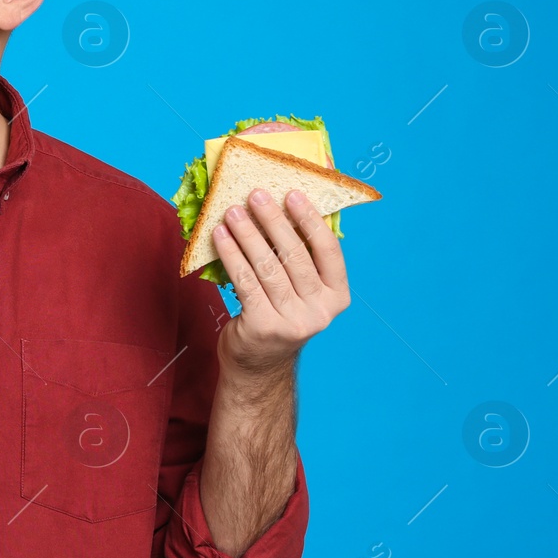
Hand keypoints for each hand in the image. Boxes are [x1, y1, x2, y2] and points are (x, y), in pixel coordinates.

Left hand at [210, 187, 350, 373]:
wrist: (258, 364)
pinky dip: (231, 255)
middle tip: (256, 195)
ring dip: (248, 234)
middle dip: (273, 221)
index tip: (293, 194)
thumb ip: (299, 259)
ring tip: (233, 212)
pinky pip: (245, 282)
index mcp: (337, 297)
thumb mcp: (299, 292)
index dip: (311, 220)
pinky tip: (220, 236)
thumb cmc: (278, 315)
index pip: (328, 251)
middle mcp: (320, 312)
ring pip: (267, 267)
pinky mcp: (264, 327)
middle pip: (295, 256)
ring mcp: (293, 322)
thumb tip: (281, 207)